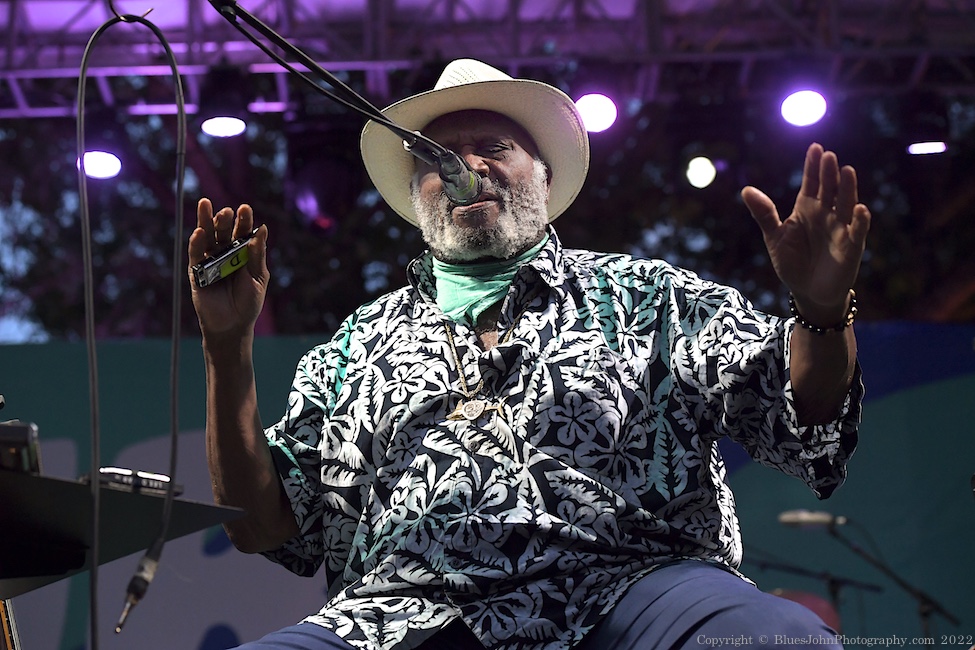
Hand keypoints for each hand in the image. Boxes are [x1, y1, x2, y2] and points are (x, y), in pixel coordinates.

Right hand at [188, 198, 268, 337]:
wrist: (233, 325)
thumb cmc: (249, 302)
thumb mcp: (258, 277)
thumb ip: (257, 254)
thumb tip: (263, 228)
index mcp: (242, 253)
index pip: (242, 232)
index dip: (243, 220)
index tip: (245, 208)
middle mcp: (225, 253)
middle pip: (223, 231)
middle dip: (224, 219)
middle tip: (227, 211)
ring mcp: (210, 260)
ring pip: (206, 237)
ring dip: (206, 221)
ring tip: (206, 205)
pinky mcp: (196, 271)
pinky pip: (195, 254)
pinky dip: (196, 242)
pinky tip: (199, 231)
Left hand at [742, 143, 871, 323]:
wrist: (807, 292)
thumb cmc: (792, 262)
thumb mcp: (775, 237)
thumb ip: (764, 214)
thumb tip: (746, 189)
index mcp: (807, 209)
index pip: (811, 184)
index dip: (812, 167)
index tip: (815, 147)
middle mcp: (826, 214)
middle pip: (829, 189)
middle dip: (829, 173)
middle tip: (828, 156)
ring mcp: (840, 229)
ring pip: (845, 204)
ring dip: (846, 188)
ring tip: (846, 170)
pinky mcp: (851, 247)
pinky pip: (857, 232)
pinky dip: (859, 221)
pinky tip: (859, 209)